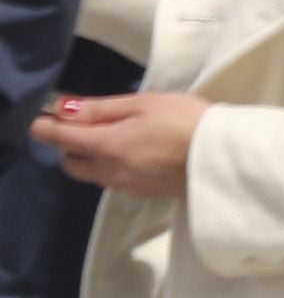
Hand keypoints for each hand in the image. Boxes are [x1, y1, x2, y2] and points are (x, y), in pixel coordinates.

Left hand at [40, 92, 203, 197]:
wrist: (225, 157)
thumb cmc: (186, 120)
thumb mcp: (144, 104)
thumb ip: (101, 108)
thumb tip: (63, 109)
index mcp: (105, 146)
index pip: (59, 138)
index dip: (45, 126)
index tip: (44, 116)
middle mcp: (108, 171)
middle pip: (70, 162)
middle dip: (69, 144)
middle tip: (90, 124)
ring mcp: (126, 186)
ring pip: (92, 172)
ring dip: (93, 156)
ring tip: (120, 135)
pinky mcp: (143, 193)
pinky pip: (114, 179)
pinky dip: (113, 165)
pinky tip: (140, 152)